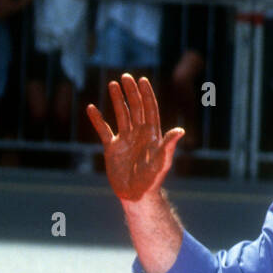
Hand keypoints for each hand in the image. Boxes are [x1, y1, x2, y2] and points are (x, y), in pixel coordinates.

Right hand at [86, 74, 184, 202]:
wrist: (136, 196)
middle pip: (135, 108)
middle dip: (131, 93)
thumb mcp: (161, 162)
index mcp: (151, 135)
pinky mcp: (112, 149)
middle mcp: (139, 135)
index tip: (142, 80)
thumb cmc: (152, 181)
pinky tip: (91, 108)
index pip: (150, 110)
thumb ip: (169, 146)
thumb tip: (180, 131)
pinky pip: (103, 130)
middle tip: (126, 77)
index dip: (146, 95)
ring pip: (121, 115)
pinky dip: (97, 120)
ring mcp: (125, 140)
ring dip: (117, 100)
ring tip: (112, 84)